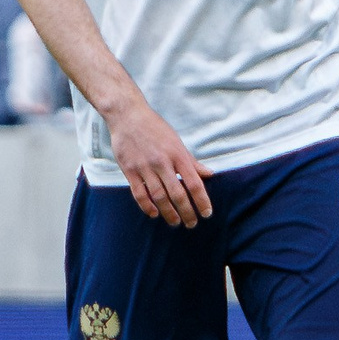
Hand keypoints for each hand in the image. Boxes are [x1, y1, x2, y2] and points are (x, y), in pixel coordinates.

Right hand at [107, 97, 213, 225]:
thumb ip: (191, 161)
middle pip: (177, 193)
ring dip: (169, 213)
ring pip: (159, 197)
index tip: (206, 213)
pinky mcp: (129, 170)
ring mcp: (145, 167)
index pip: (193, 182)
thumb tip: (209, 174)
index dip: (202, 200)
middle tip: (192, 223)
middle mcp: (162, 162)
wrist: (128, 116)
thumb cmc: (155, 128)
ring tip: (175, 222)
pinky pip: (139, 193)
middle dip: (187, 212)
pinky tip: (154, 213)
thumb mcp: (177, 142)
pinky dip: (147, 206)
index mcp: (177, 154)